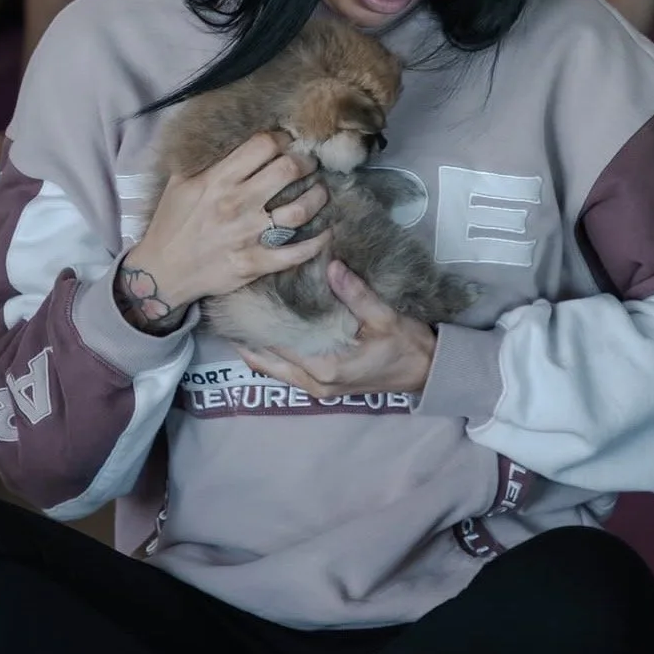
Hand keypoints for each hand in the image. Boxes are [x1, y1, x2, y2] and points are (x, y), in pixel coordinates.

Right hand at [123, 132, 332, 316]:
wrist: (163, 270)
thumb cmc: (172, 223)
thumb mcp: (181, 181)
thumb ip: (207, 157)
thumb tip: (228, 131)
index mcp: (218, 179)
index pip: (263, 145)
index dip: (282, 138)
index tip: (287, 142)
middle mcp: (237, 203)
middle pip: (289, 170)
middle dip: (306, 161)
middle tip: (309, 163)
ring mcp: (248, 235)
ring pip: (301, 209)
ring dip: (318, 196)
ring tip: (319, 190)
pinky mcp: (255, 263)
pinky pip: (298, 252)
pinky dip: (318, 242)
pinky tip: (327, 232)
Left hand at [239, 259, 436, 396]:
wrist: (428, 372)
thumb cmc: (407, 346)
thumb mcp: (385, 317)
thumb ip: (356, 294)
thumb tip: (332, 266)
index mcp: (326, 366)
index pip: (277, 342)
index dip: (254, 322)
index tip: (236, 299)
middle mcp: (315, 382)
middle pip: (265, 359)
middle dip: (244, 336)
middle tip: (225, 308)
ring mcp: (317, 387)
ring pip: (272, 368)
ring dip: (255, 346)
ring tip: (236, 319)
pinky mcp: (323, 385)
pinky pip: (286, 371)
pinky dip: (270, 355)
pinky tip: (262, 334)